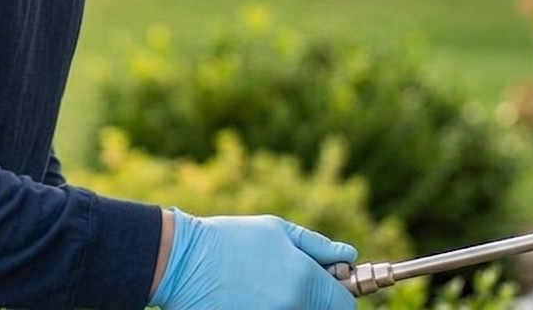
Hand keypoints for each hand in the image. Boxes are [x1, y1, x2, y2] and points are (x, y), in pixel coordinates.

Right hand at [150, 209, 357, 309]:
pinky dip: (270, 307)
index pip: (345, 305)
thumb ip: (317, 246)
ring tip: (264, 286)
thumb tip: (349, 255)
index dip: (339, 293)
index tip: (329, 284)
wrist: (183, 262)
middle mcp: (292, 308)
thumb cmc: (230, 239)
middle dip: (315, 300)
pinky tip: (250, 297)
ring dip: (292, 304)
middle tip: (289, 282)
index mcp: (303, 281)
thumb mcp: (275, 230)